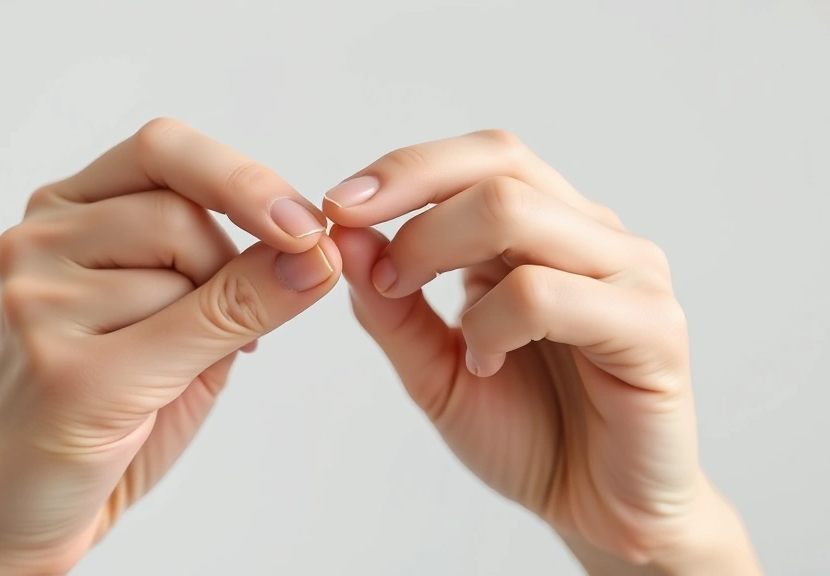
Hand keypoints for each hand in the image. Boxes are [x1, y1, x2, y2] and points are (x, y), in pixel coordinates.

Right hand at [0, 119, 341, 574]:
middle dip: (232, 269)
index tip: (309, 225)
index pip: (165, 149)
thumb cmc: (106, 416)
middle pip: (179, 208)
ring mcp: (35, 298)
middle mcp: (37, 242)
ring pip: (179, 261)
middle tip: (232, 328)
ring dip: (211, 322)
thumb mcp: (183, 334)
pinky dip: (206, 354)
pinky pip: (180, 324)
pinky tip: (159, 392)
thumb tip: (318, 249)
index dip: (245, 178)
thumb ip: (238, 283)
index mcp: (66, 214)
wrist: (25, 511)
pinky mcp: (57, 361)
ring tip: (168, 370)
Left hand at [326, 131, 761, 573]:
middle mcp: (592, 236)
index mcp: (548, 231)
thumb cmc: (527, 430)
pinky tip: (488, 363)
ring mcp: (630, 275)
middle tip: (380, 274)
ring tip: (447, 334)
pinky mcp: (653, 329)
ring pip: (517, 214)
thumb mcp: (435, 367)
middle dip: (414, 206)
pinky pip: (547, 294)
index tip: (335, 207)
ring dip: (444, 262)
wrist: (595, 509)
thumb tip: (346, 236)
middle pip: (498, 167)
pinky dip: (494, 324)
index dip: (405, 170)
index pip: (483, 156)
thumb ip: (392, 306)